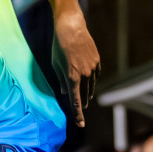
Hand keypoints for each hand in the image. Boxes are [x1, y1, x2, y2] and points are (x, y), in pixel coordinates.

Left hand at [51, 11, 100, 127]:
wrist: (71, 27)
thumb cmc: (58, 46)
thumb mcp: (55, 64)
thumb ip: (61, 79)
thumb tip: (65, 92)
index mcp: (72, 77)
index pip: (75, 101)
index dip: (78, 114)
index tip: (80, 124)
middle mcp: (85, 74)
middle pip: (84, 95)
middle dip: (82, 103)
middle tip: (81, 109)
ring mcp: (93, 67)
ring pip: (91, 86)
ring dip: (87, 92)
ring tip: (85, 97)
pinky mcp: (97, 60)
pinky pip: (96, 75)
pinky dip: (91, 80)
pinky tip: (89, 82)